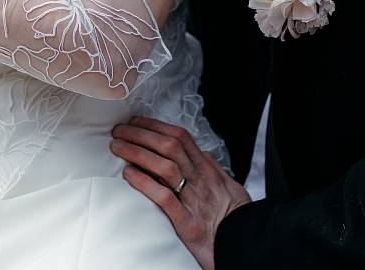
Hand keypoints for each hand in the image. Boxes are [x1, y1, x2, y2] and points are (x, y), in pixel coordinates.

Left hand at [111, 116, 250, 269]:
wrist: (247, 244)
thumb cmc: (237, 218)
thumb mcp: (229, 187)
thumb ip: (213, 169)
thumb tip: (203, 153)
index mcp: (208, 171)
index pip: (181, 138)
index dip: (156, 125)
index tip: (136, 120)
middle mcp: (201, 181)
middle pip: (169, 146)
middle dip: (142, 134)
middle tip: (119, 130)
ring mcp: (194, 201)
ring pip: (165, 166)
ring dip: (138, 153)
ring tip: (117, 147)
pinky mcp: (187, 224)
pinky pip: (164, 198)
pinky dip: (145, 183)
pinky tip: (129, 174)